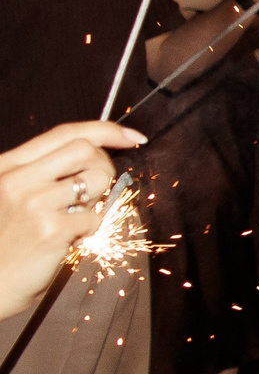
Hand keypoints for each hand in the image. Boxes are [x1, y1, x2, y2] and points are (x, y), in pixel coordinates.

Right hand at [0, 123, 142, 309]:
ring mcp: (33, 203)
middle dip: (104, 165)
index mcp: (7, 166)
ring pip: (96, 180)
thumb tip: (94, 158)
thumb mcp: (11, 196)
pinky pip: (94, 219)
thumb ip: (42, 174)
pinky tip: (68, 239)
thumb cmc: (4, 242)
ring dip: (98, 199)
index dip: (105, 130)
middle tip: (97, 189)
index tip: (132, 136)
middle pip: (85, 149)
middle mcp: (16, 179)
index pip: (64, 133)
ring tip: (75, 216)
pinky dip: (89, 230)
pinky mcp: (50, 229)